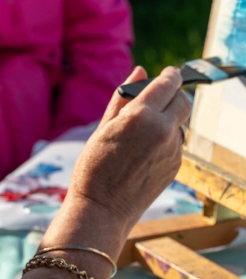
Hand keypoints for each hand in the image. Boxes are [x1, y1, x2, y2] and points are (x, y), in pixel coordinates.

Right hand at [13, 65, 190, 278]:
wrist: (103, 207)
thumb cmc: (94, 165)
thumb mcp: (104, 125)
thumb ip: (124, 96)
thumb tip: (140, 71)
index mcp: (141, 117)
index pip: (167, 85)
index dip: (170, 75)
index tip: (169, 72)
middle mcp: (163, 132)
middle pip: (184, 101)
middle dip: (174, 94)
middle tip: (158, 96)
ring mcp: (172, 151)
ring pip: (179, 123)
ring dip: (167, 118)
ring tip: (139, 131)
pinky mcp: (175, 166)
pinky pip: (174, 143)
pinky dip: (164, 138)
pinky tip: (141, 150)